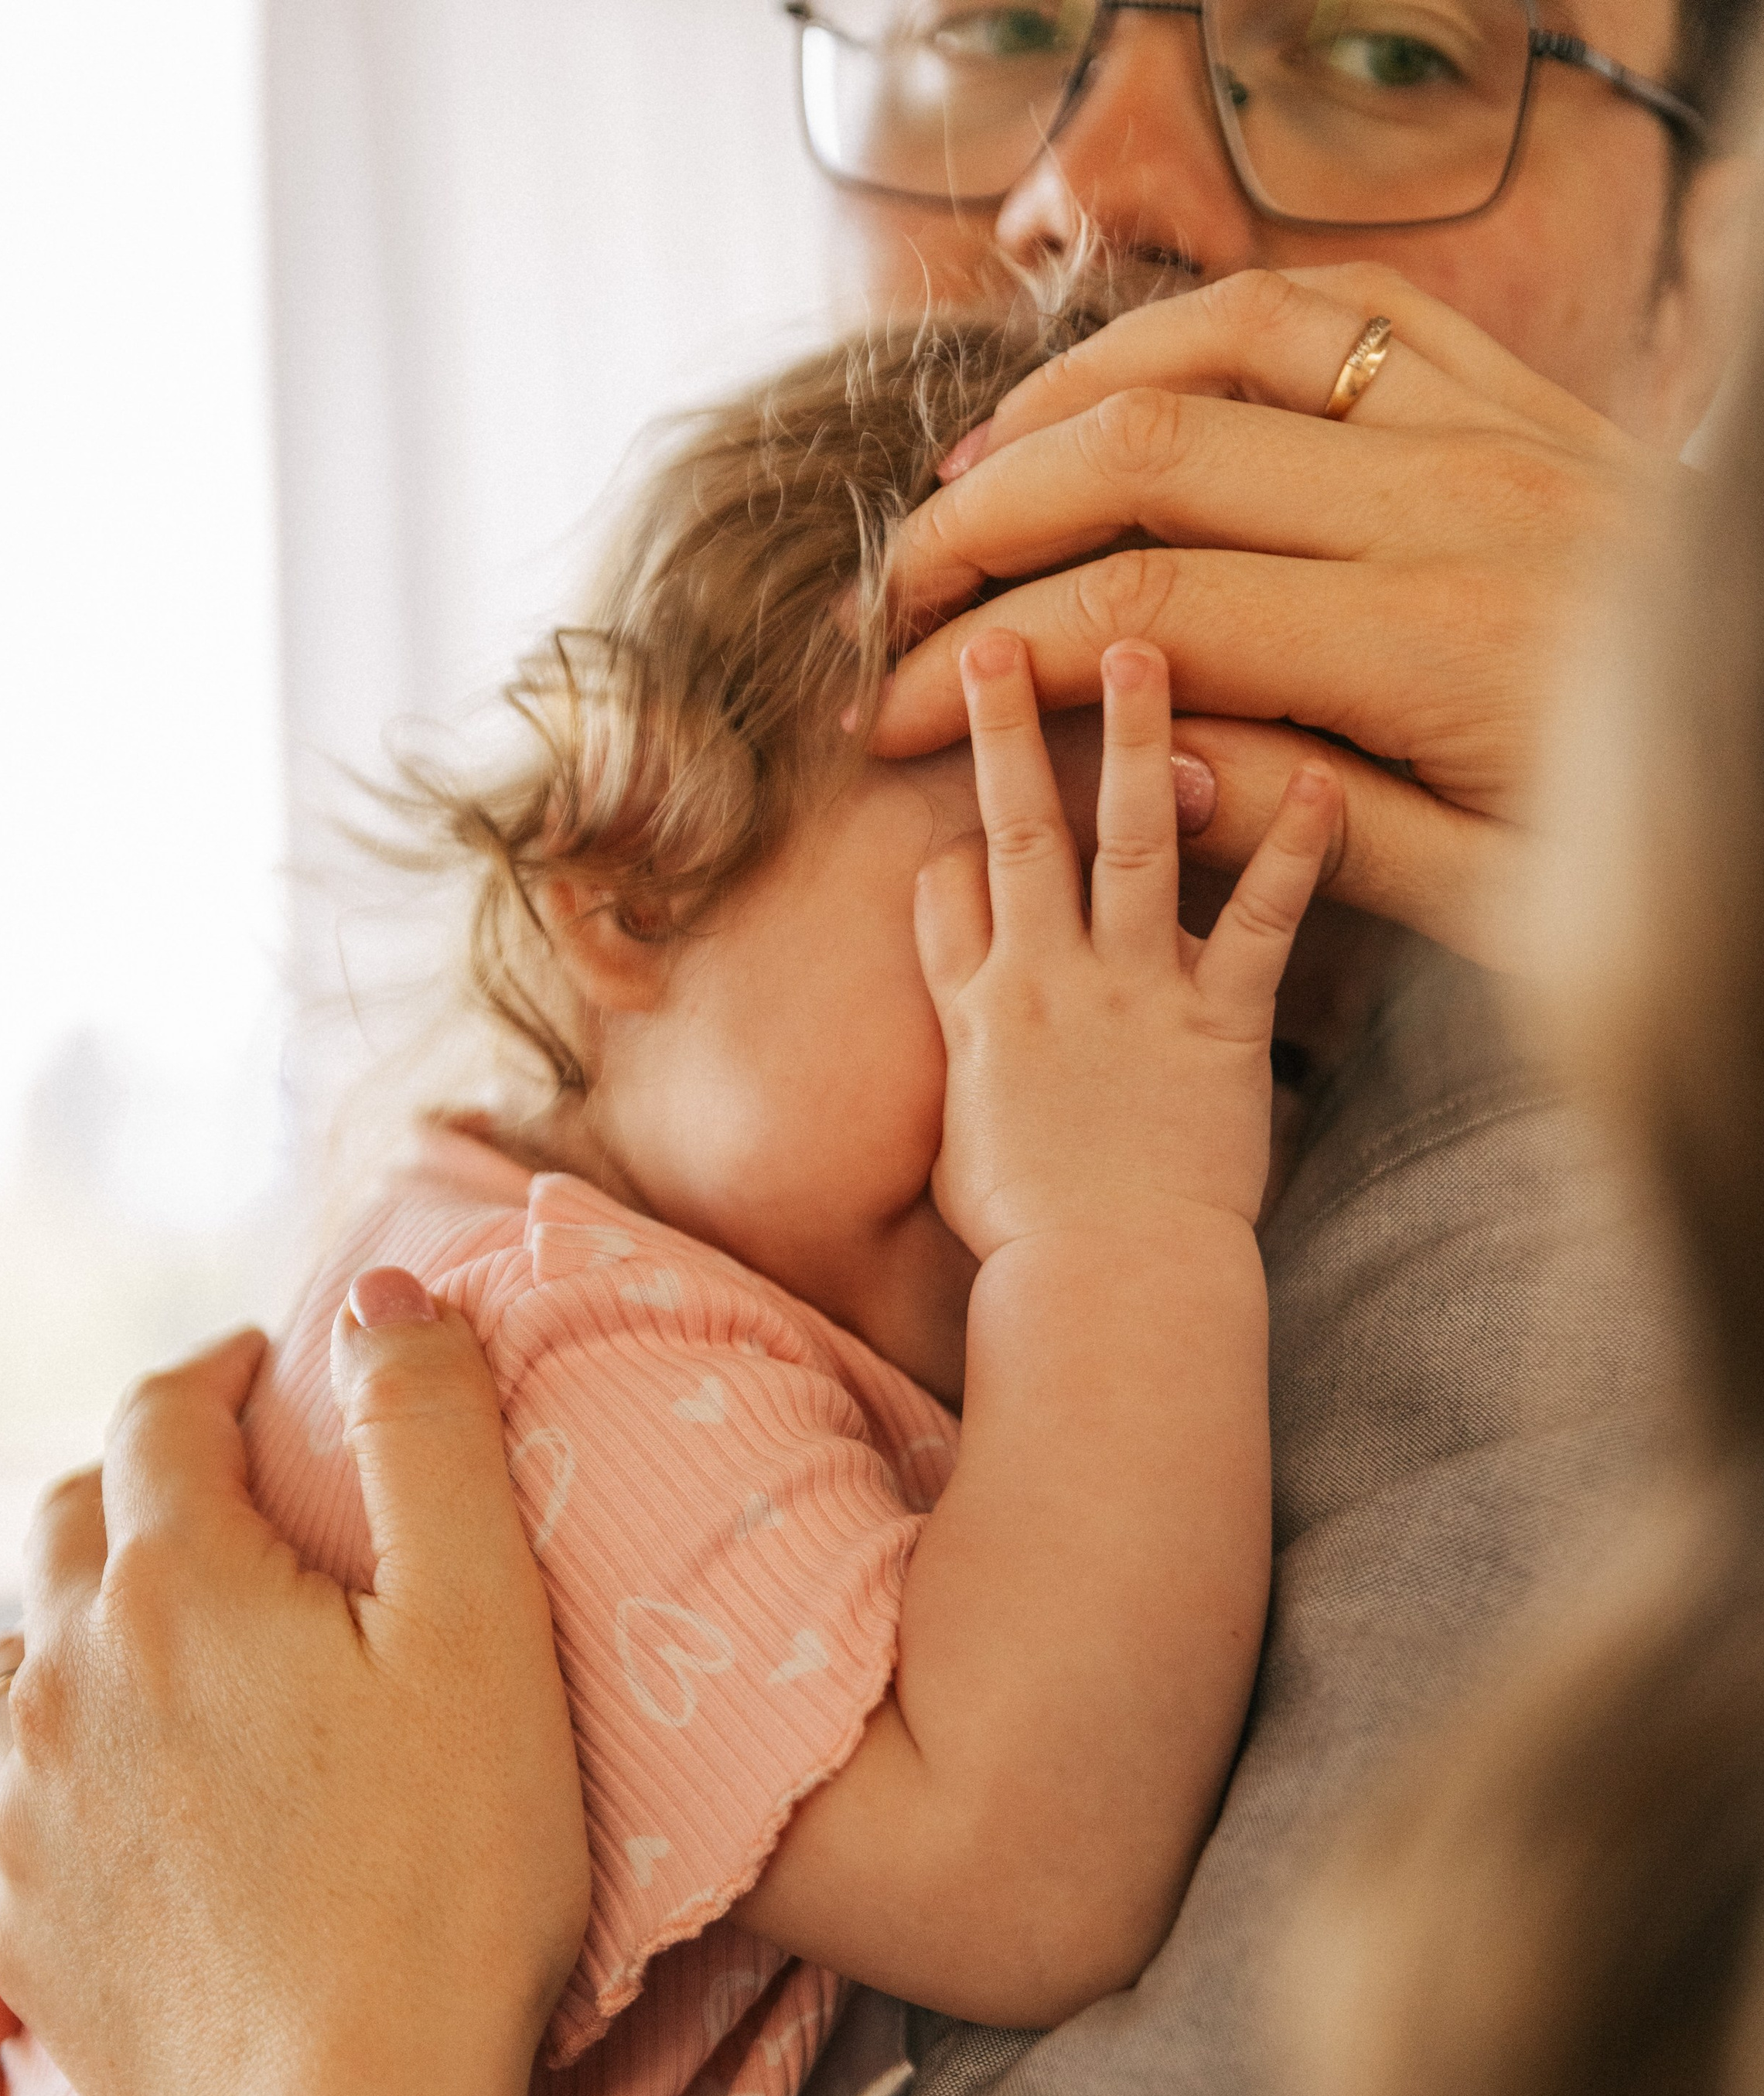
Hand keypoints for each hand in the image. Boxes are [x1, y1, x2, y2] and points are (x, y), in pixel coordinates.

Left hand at [0, 1272, 589, 2095]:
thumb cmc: (447, 1881)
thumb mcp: (486, 1634)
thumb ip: (431, 1439)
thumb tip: (381, 1295)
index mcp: (178, 1584)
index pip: (162, 1414)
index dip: (217, 1371)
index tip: (266, 1371)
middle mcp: (65, 1679)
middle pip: (64, 1525)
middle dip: (137, 1485)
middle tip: (222, 1500)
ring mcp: (23, 1808)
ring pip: (18, 1665)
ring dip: (83, 1628)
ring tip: (170, 1654)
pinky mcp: (21, 1924)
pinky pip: (6, 1805)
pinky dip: (60, 1770)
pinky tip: (131, 1805)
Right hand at [874, 266, 1668, 963]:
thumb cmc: (1655, 844)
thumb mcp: (1494, 896)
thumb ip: (1314, 823)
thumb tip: (1148, 754)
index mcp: (1432, 642)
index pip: (1146, 611)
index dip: (993, 656)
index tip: (892, 717)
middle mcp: (1449, 501)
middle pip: (1153, 454)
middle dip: (989, 521)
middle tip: (891, 595)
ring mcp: (1487, 425)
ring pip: (1228, 345)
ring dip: (1074, 397)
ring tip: (970, 477)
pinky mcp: (1517, 396)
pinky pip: (1337, 313)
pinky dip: (1210, 327)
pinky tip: (1132, 382)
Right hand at [915, 629, 1337, 1262]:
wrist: (1106, 1292)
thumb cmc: (1033, 1246)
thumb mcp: (957, 1153)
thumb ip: (964, 1074)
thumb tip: (967, 1044)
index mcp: (977, 1012)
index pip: (947, 882)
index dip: (955, 831)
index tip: (975, 794)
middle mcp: (1044, 982)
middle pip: (1015, 826)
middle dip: (1004, 721)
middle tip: (995, 632)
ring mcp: (1132, 995)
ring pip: (1126, 839)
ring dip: (1136, 738)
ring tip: (1140, 647)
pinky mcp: (1218, 1026)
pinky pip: (1261, 922)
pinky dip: (1294, 851)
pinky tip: (1319, 781)